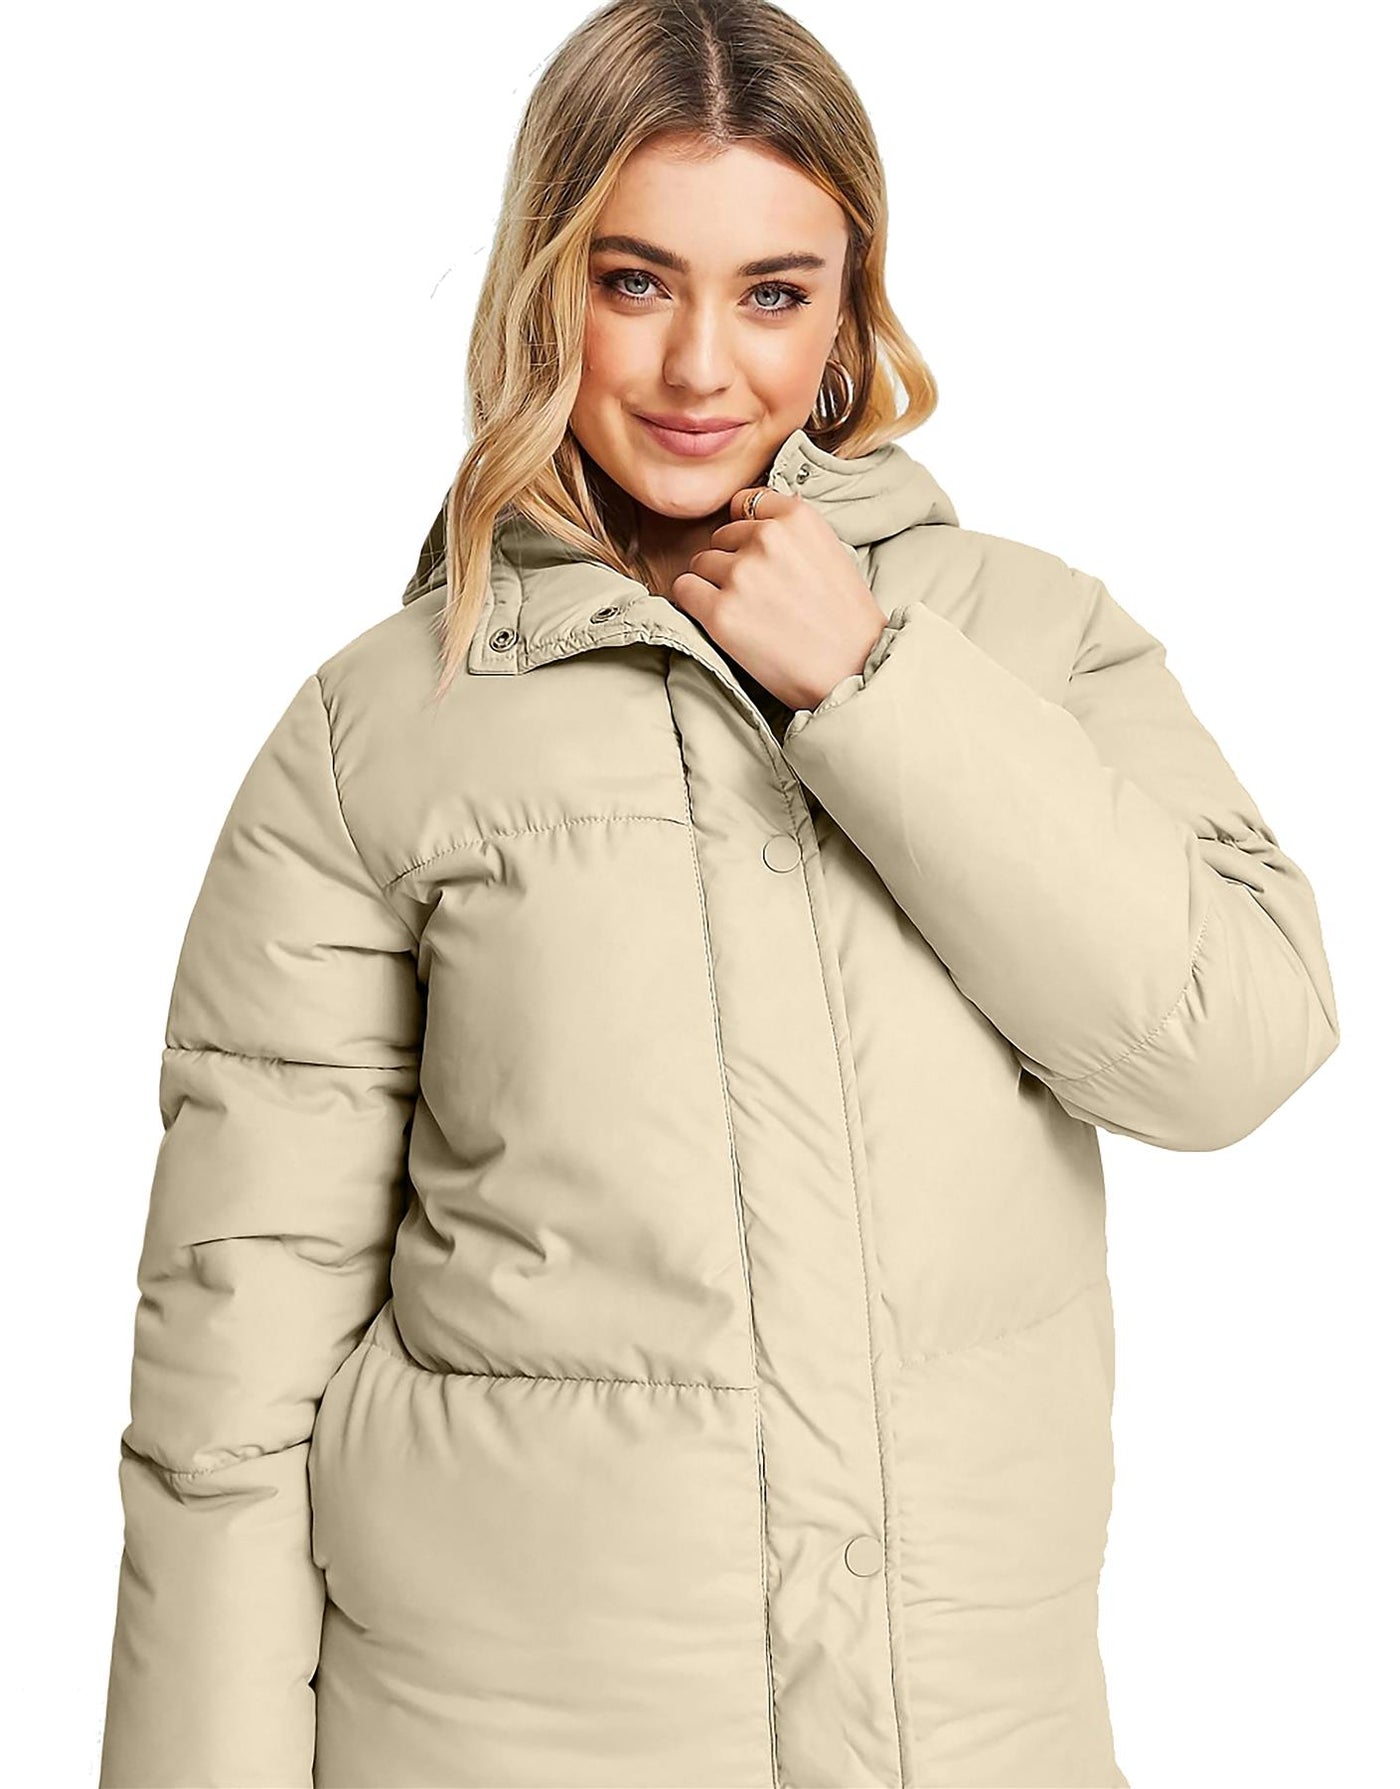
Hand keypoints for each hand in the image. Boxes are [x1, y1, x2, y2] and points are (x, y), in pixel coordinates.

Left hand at [666, 483, 887, 711]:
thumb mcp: (830, 551)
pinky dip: (694, 604)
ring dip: (713, 585)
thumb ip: (791, 531)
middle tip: (758, 596)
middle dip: (732, 562)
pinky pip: (684, 590)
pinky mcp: (719, 612)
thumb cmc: (846, 619)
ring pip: (700, 563)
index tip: (756, 555)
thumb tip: (752, 521)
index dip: (746, 531)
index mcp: (796, 517)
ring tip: (746, 612)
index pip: (745, 503)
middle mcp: (766, 538)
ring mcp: (740, 575)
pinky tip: (720, 620)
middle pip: (720, 536)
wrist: (854, 671)